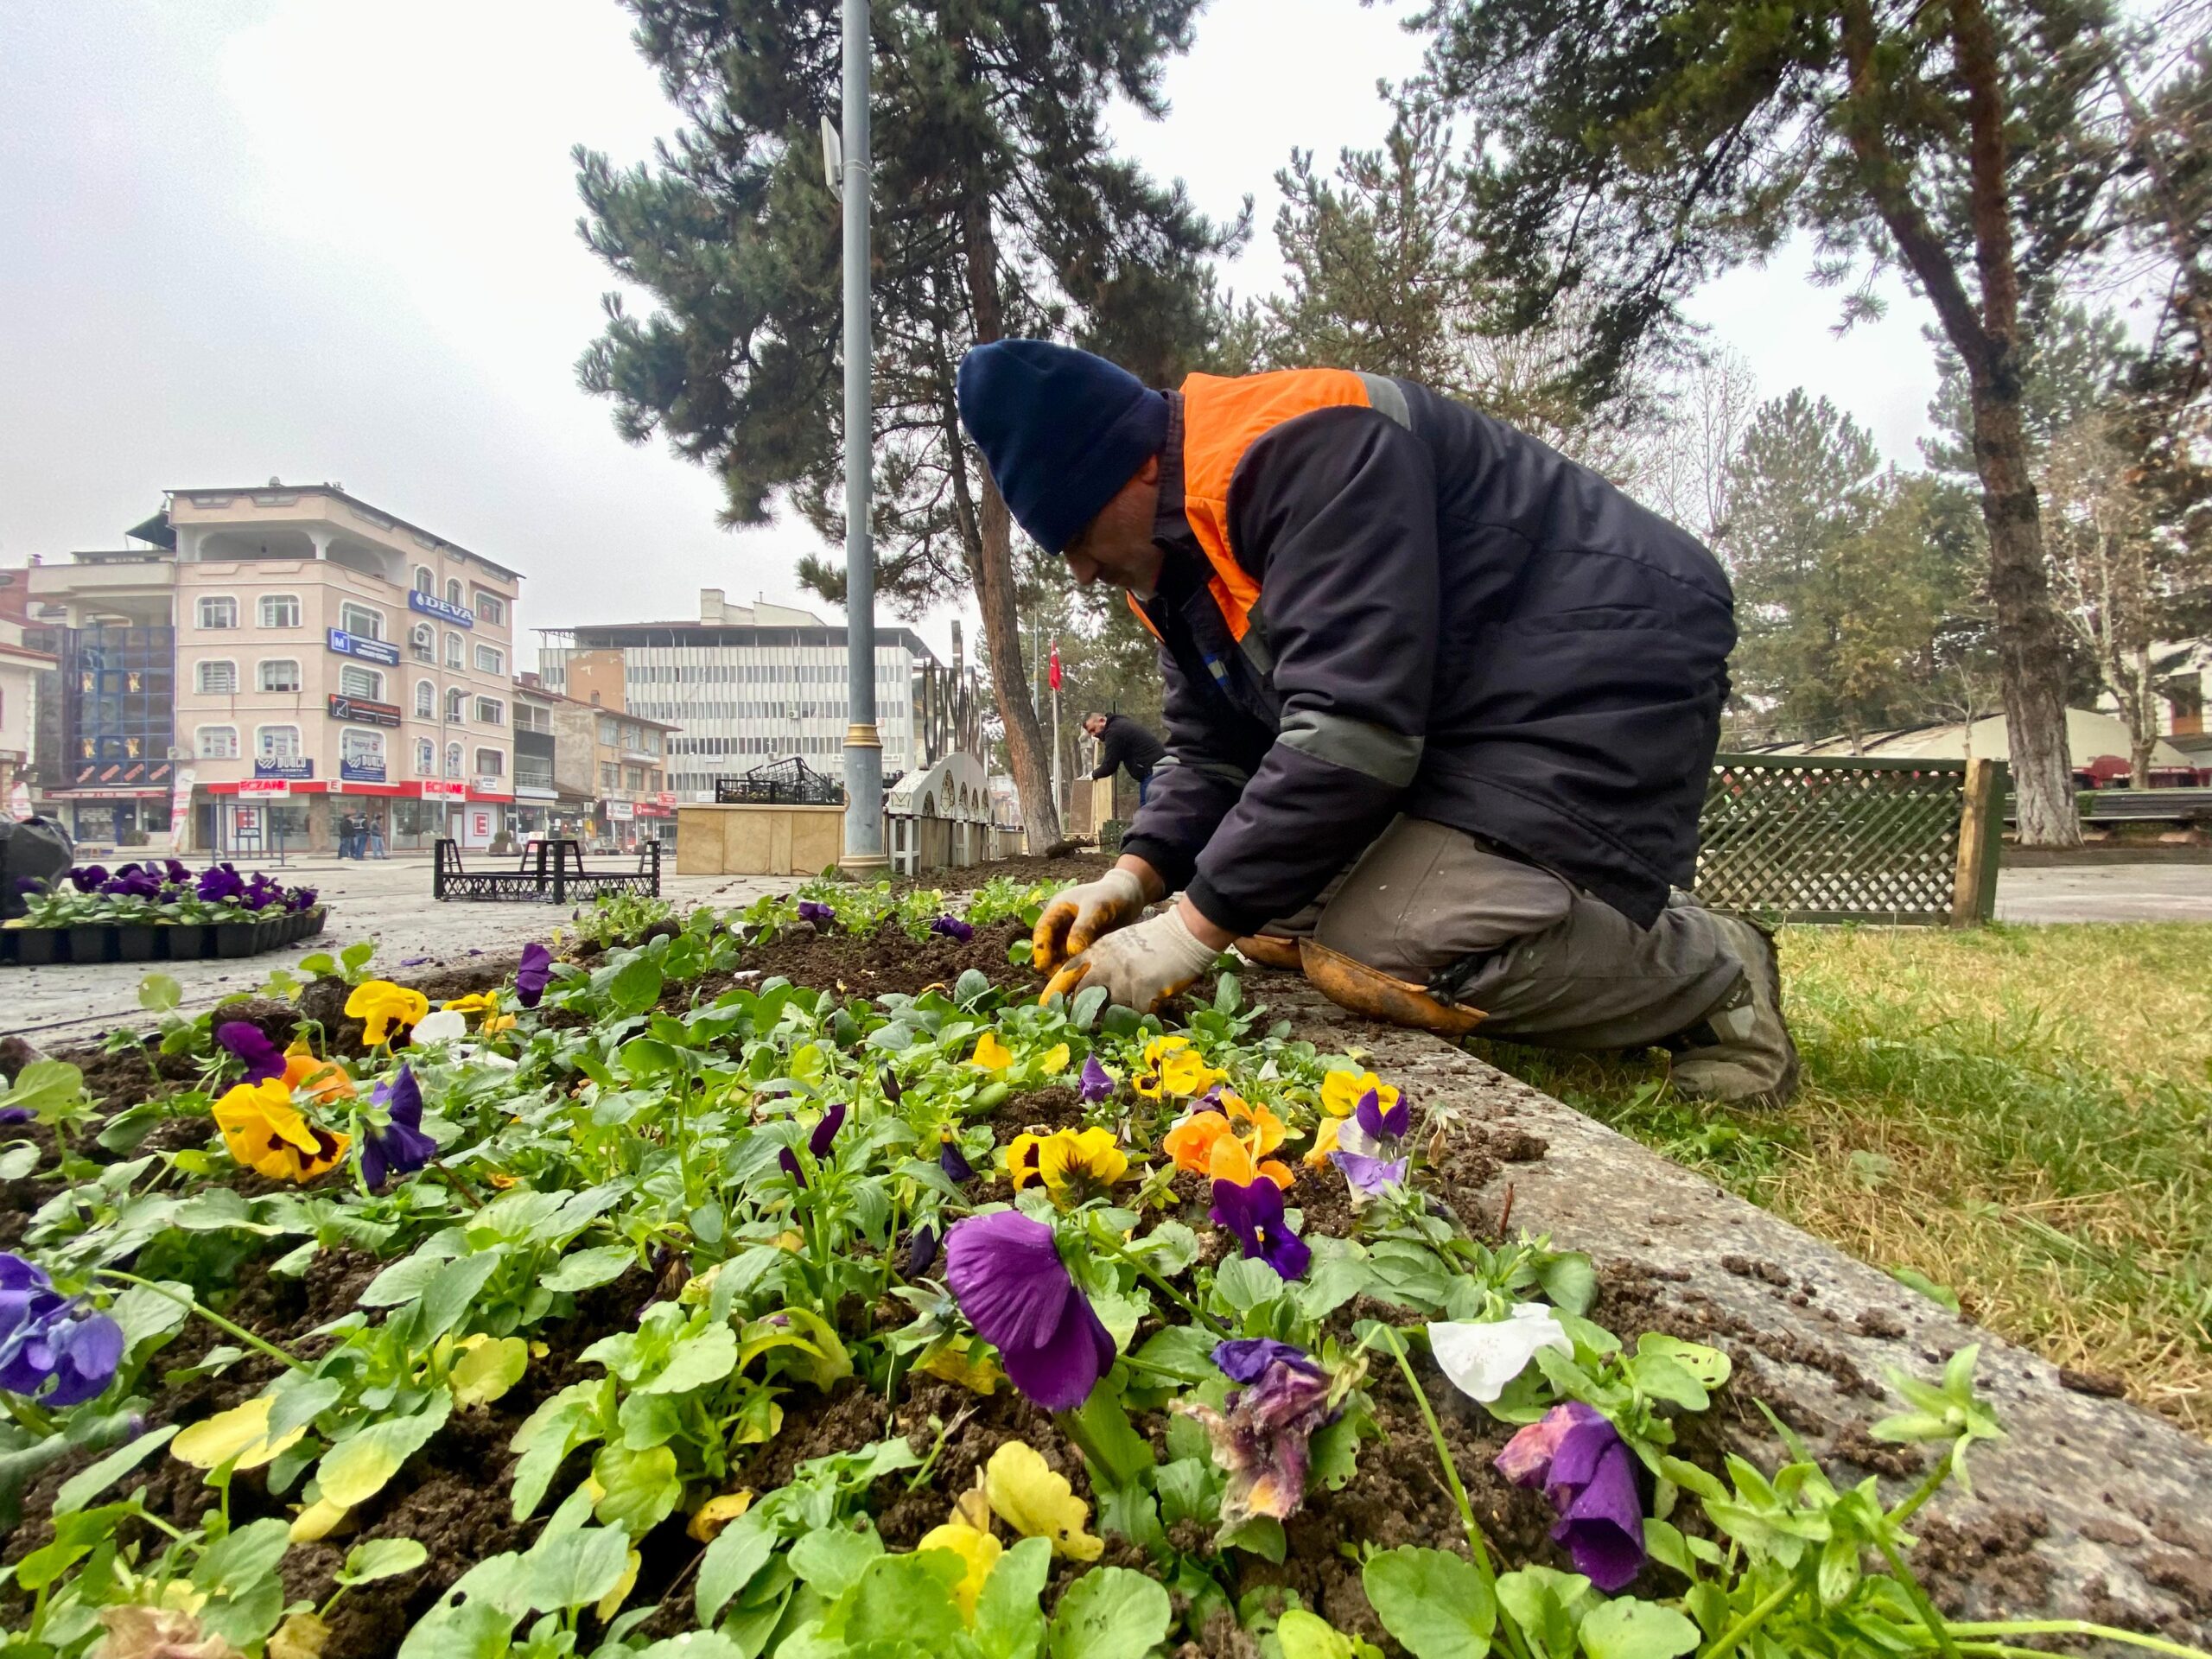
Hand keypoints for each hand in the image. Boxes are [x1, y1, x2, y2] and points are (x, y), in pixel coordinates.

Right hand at [1031, 866, 1148, 972]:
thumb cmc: (1111, 895)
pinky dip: (1079, 969)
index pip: (1042, 931)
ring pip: (1063, 957)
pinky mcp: (1085, 946)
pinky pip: (1078, 960)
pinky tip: (1086, 979)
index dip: (1041, 949)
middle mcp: (1061, 925)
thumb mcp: (1097, 907)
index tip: (1044, 966)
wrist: (1130, 895)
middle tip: (1061, 980)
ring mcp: (1073, 937)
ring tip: (1075, 982)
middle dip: (1053, 964)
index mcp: (1057, 910)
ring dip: (1067, 969)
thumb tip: (1072, 951)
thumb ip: (1083, 927)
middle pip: (1050, 948)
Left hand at [1040, 905, 1220, 1012]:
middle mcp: (1107, 965)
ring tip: (1132, 1008)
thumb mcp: (1120, 943)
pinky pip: (1137, 1016)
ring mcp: (1124, 980)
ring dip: (1121, 1014)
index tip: (1045, 1005)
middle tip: (1084, 1024)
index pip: (1068, 972)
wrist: (1184, 934)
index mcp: (1099, 951)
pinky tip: (1151, 1006)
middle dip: (1083, 1013)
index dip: (1055, 991)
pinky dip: (1143, 1015)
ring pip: (1112, 1011)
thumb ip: (1102, 961)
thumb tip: (1087, 989)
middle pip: (1084, 997)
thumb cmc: (1153, 939)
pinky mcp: (1144, 993)